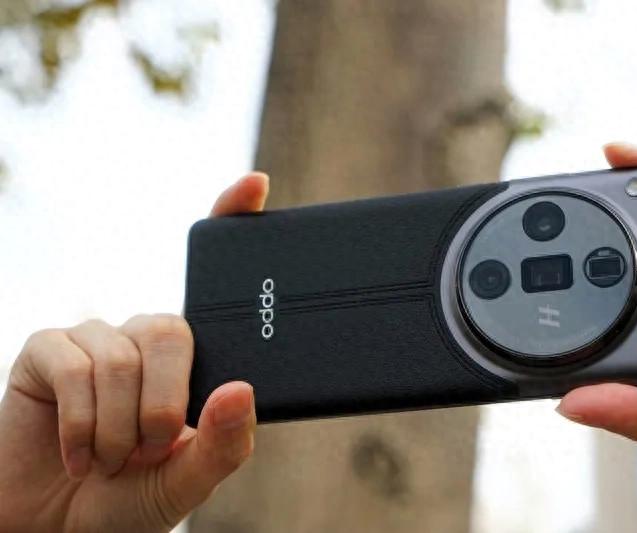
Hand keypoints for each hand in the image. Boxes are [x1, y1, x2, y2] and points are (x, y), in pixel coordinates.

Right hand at [0, 173, 268, 531]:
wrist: (58, 528)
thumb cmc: (131, 499)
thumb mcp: (189, 480)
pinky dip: (82, 426)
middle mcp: (148, 338)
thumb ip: (222, 444)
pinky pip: (76, 367)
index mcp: (194, 359)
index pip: (217, 282)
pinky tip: (79, 455)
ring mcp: (97, 339)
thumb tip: (240, 388)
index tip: (256, 183)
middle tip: (151, 447)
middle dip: (165, 404)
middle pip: (174, 329)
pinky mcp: (48, 350)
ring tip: (112, 460)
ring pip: (124, 357)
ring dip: (119, 428)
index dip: (233, 223)